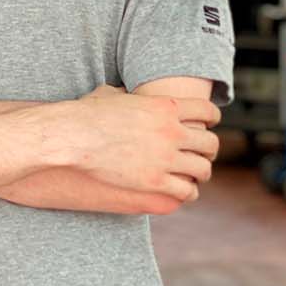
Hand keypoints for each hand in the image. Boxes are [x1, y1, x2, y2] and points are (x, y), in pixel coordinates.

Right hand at [66, 86, 219, 202]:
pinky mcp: (155, 182)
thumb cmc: (85, 115)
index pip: (206, 111)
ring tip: (197, 175)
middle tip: (204, 153)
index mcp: (165, 107)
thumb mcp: (111, 96)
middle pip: (209, 143)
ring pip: (202, 169)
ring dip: (201, 172)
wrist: (74, 138)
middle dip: (209, 149)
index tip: (209, 124)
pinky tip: (184, 191)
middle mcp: (171, 132)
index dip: (211, 118)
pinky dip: (188, 191)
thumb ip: (126, 95)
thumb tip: (122, 93)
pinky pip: (185, 190)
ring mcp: (165, 158)